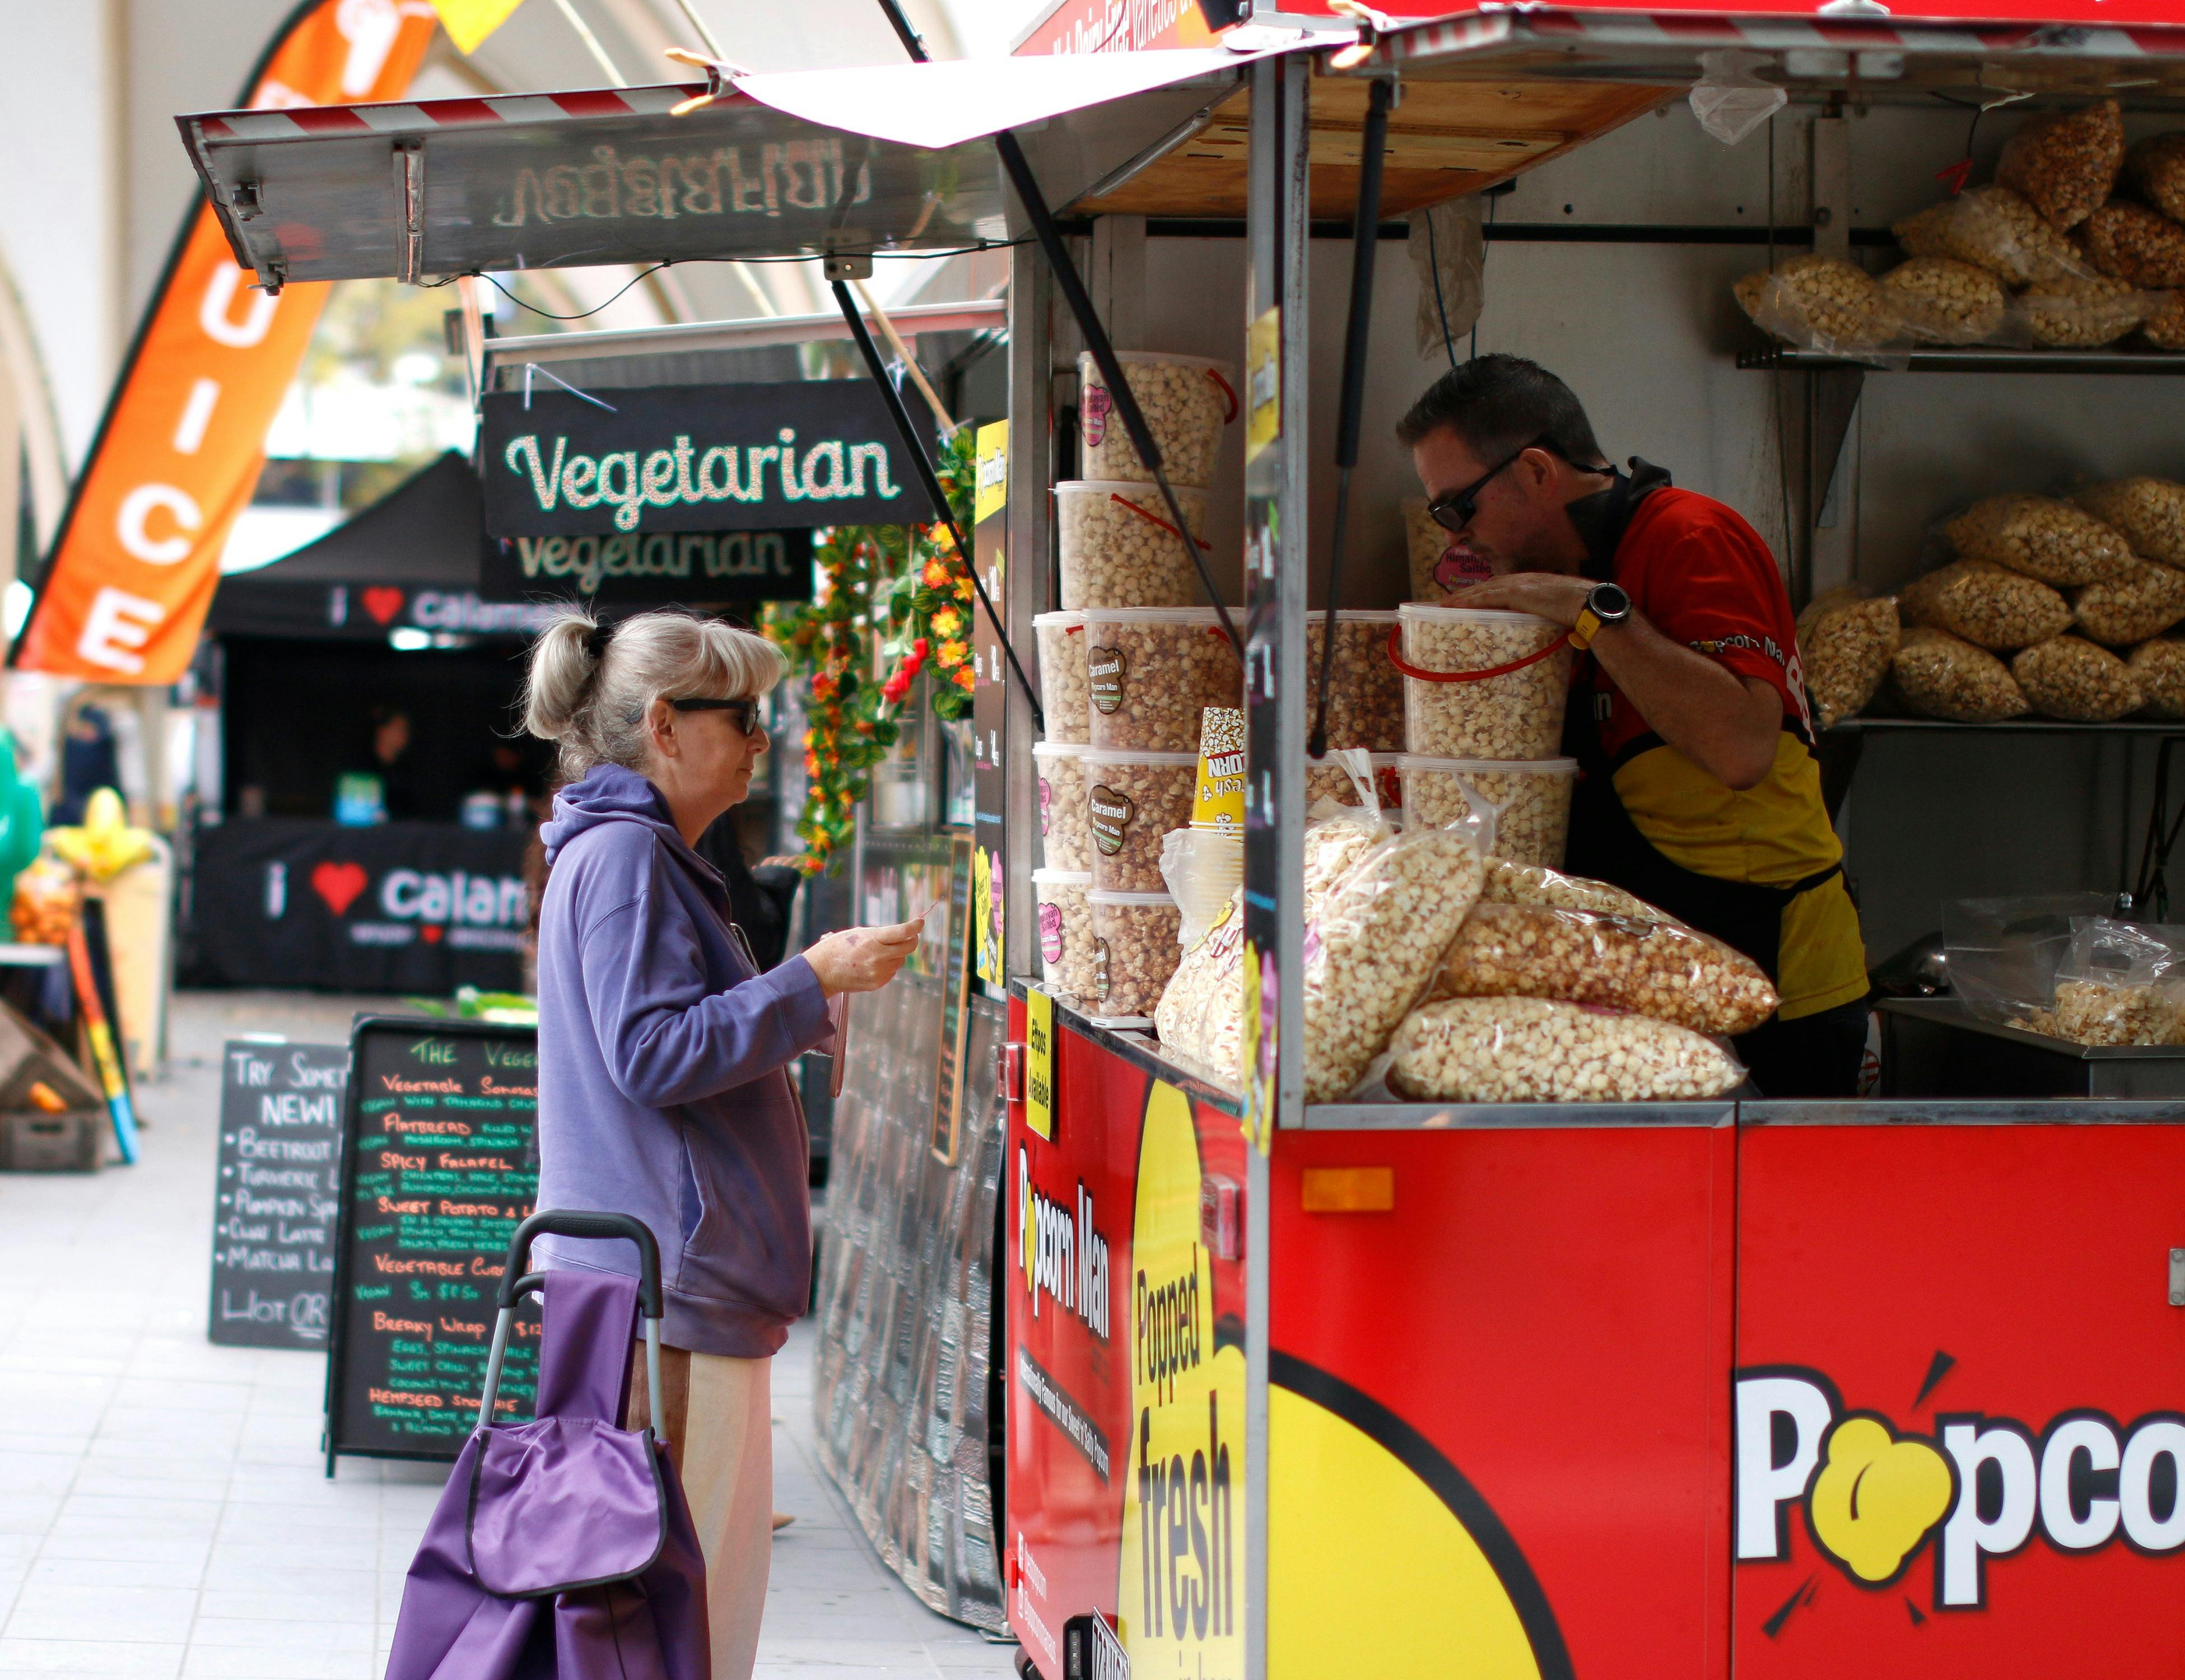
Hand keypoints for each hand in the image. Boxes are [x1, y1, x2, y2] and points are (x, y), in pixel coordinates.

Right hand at [803, 920, 922, 996]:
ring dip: (896, 954)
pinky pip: (892, 972)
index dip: (915, 926)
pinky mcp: (877, 983)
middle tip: (909, 936)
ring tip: (879, 952)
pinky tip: (873, 964)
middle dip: (911, 940)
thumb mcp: (858, 933)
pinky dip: (888, 966)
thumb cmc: (839, 947)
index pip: (903, 932)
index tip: (920, 922)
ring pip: (900, 960)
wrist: (822, 971)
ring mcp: (878, 972)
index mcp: (872, 939)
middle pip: (908, 947)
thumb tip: (904, 935)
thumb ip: (881, 934)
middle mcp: (878, 956)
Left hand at [1455, 571, 1591, 627]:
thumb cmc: (1580, 612)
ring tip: (1446, 603)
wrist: (1587, 604)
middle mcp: (1524, 579)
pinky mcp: (1515, 594)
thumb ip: (1549, 618)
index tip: (1474, 598)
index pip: (1503, 585)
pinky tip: (1456, 606)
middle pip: (1489, 584)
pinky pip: (1487, 597)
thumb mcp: (1560, 613)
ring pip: (1483, 589)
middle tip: (1451, 600)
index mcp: (1534, 583)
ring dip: (1463, 597)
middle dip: (1469, 592)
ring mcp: (1519, 585)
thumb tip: (1551, 631)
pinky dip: (1470, 601)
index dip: (1486, 591)